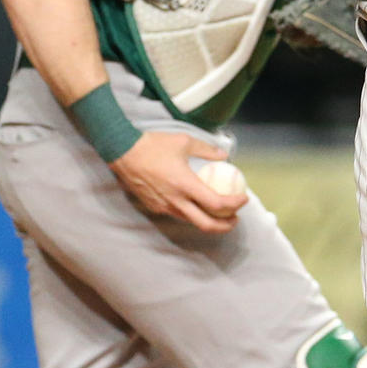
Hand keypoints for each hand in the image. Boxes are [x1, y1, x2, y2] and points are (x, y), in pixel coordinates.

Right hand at [108, 131, 246, 233]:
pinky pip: (178, 215)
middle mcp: (176, 201)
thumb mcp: (184, 141)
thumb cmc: (153, 145)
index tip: (243, 198)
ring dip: (208, 221)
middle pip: (206, 224)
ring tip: (218, 213)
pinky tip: (196, 205)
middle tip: (235, 218)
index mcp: (186, 186)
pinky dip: (192, 214)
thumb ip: (206, 149)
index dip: (234, 205)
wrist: (123, 152)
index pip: (217, 204)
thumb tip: (224, 155)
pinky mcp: (155, 207)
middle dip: (225, 225)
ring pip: (191, 222)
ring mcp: (164, 206)